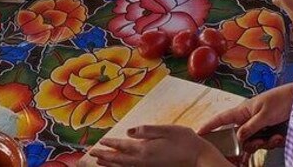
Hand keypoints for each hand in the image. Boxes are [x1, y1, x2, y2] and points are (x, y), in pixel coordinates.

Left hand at [90, 125, 222, 166]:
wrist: (200, 158)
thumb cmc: (185, 141)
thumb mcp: (167, 130)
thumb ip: (146, 130)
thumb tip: (128, 131)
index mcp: (145, 149)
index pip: (122, 146)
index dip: (110, 143)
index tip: (100, 141)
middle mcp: (144, 161)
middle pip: (119, 160)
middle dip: (105, 156)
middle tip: (92, 154)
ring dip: (112, 164)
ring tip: (100, 161)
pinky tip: (121, 165)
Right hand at [198, 82, 292, 152]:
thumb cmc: (281, 100)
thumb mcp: (265, 114)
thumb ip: (251, 126)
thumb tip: (238, 137)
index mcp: (243, 111)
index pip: (222, 119)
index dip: (210, 125)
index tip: (198, 132)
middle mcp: (249, 120)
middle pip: (239, 138)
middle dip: (249, 144)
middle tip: (259, 143)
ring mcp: (259, 127)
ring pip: (254, 143)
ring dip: (265, 144)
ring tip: (275, 137)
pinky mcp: (270, 132)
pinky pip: (266, 144)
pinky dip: (273, 143)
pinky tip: (280, 137)